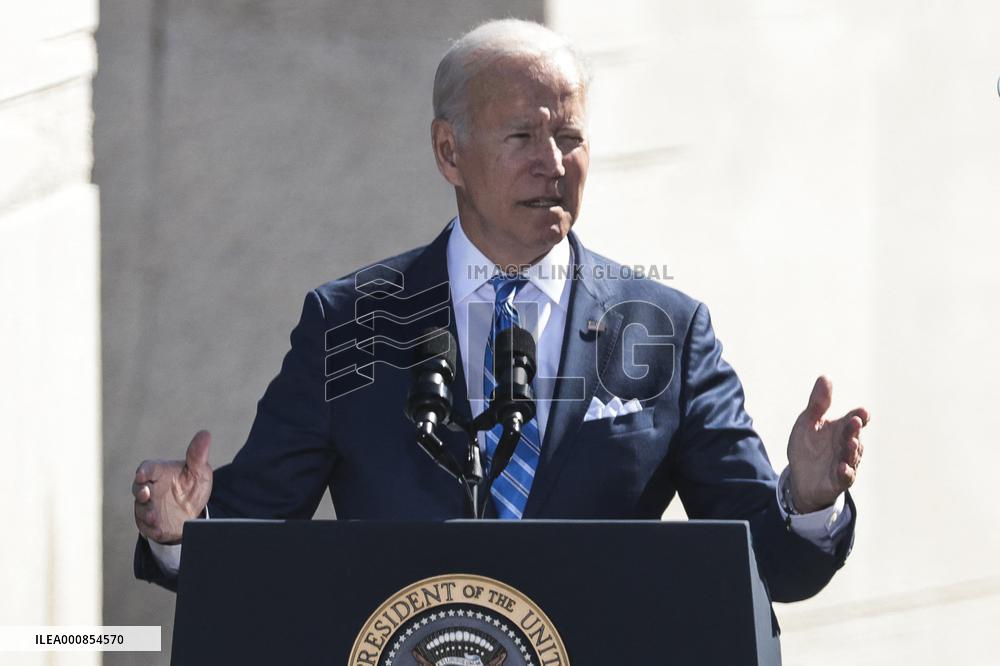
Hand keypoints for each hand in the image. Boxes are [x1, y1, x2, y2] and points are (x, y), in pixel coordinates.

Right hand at [132, 430, 213, 543]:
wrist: (192, 512)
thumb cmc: (192, 486)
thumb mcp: (198, 471)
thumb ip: (198, 455)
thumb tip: (205, 434)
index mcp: (159, 472)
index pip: (147, 468)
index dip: (144, 471)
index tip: (142, 474)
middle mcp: (150, 489)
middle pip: (138, 488)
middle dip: (140, 492)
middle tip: (146, 494)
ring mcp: (147, 506)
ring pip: (141, 509)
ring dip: (146, 513)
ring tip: (155, 517)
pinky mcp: (149, 523)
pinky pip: (146, 527)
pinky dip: (152, 529)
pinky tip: (160, 530)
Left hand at [787, 376, 868, 512]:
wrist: (800, 477)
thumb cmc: (808, 447)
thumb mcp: (808, 422)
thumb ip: (818, 403)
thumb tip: (825, 377)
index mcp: (841, 428)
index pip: (855, 418)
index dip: (860, 415)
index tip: (862, 412)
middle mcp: (847, 445)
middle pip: (854, 435)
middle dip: (854, 429)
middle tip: (855, 421)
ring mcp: (845, 463)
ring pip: (852, 456)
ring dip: (853, 450)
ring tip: (852, 442)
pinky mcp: (838, 480)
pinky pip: (845, 477)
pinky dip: (845, 472)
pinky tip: (842, 467)